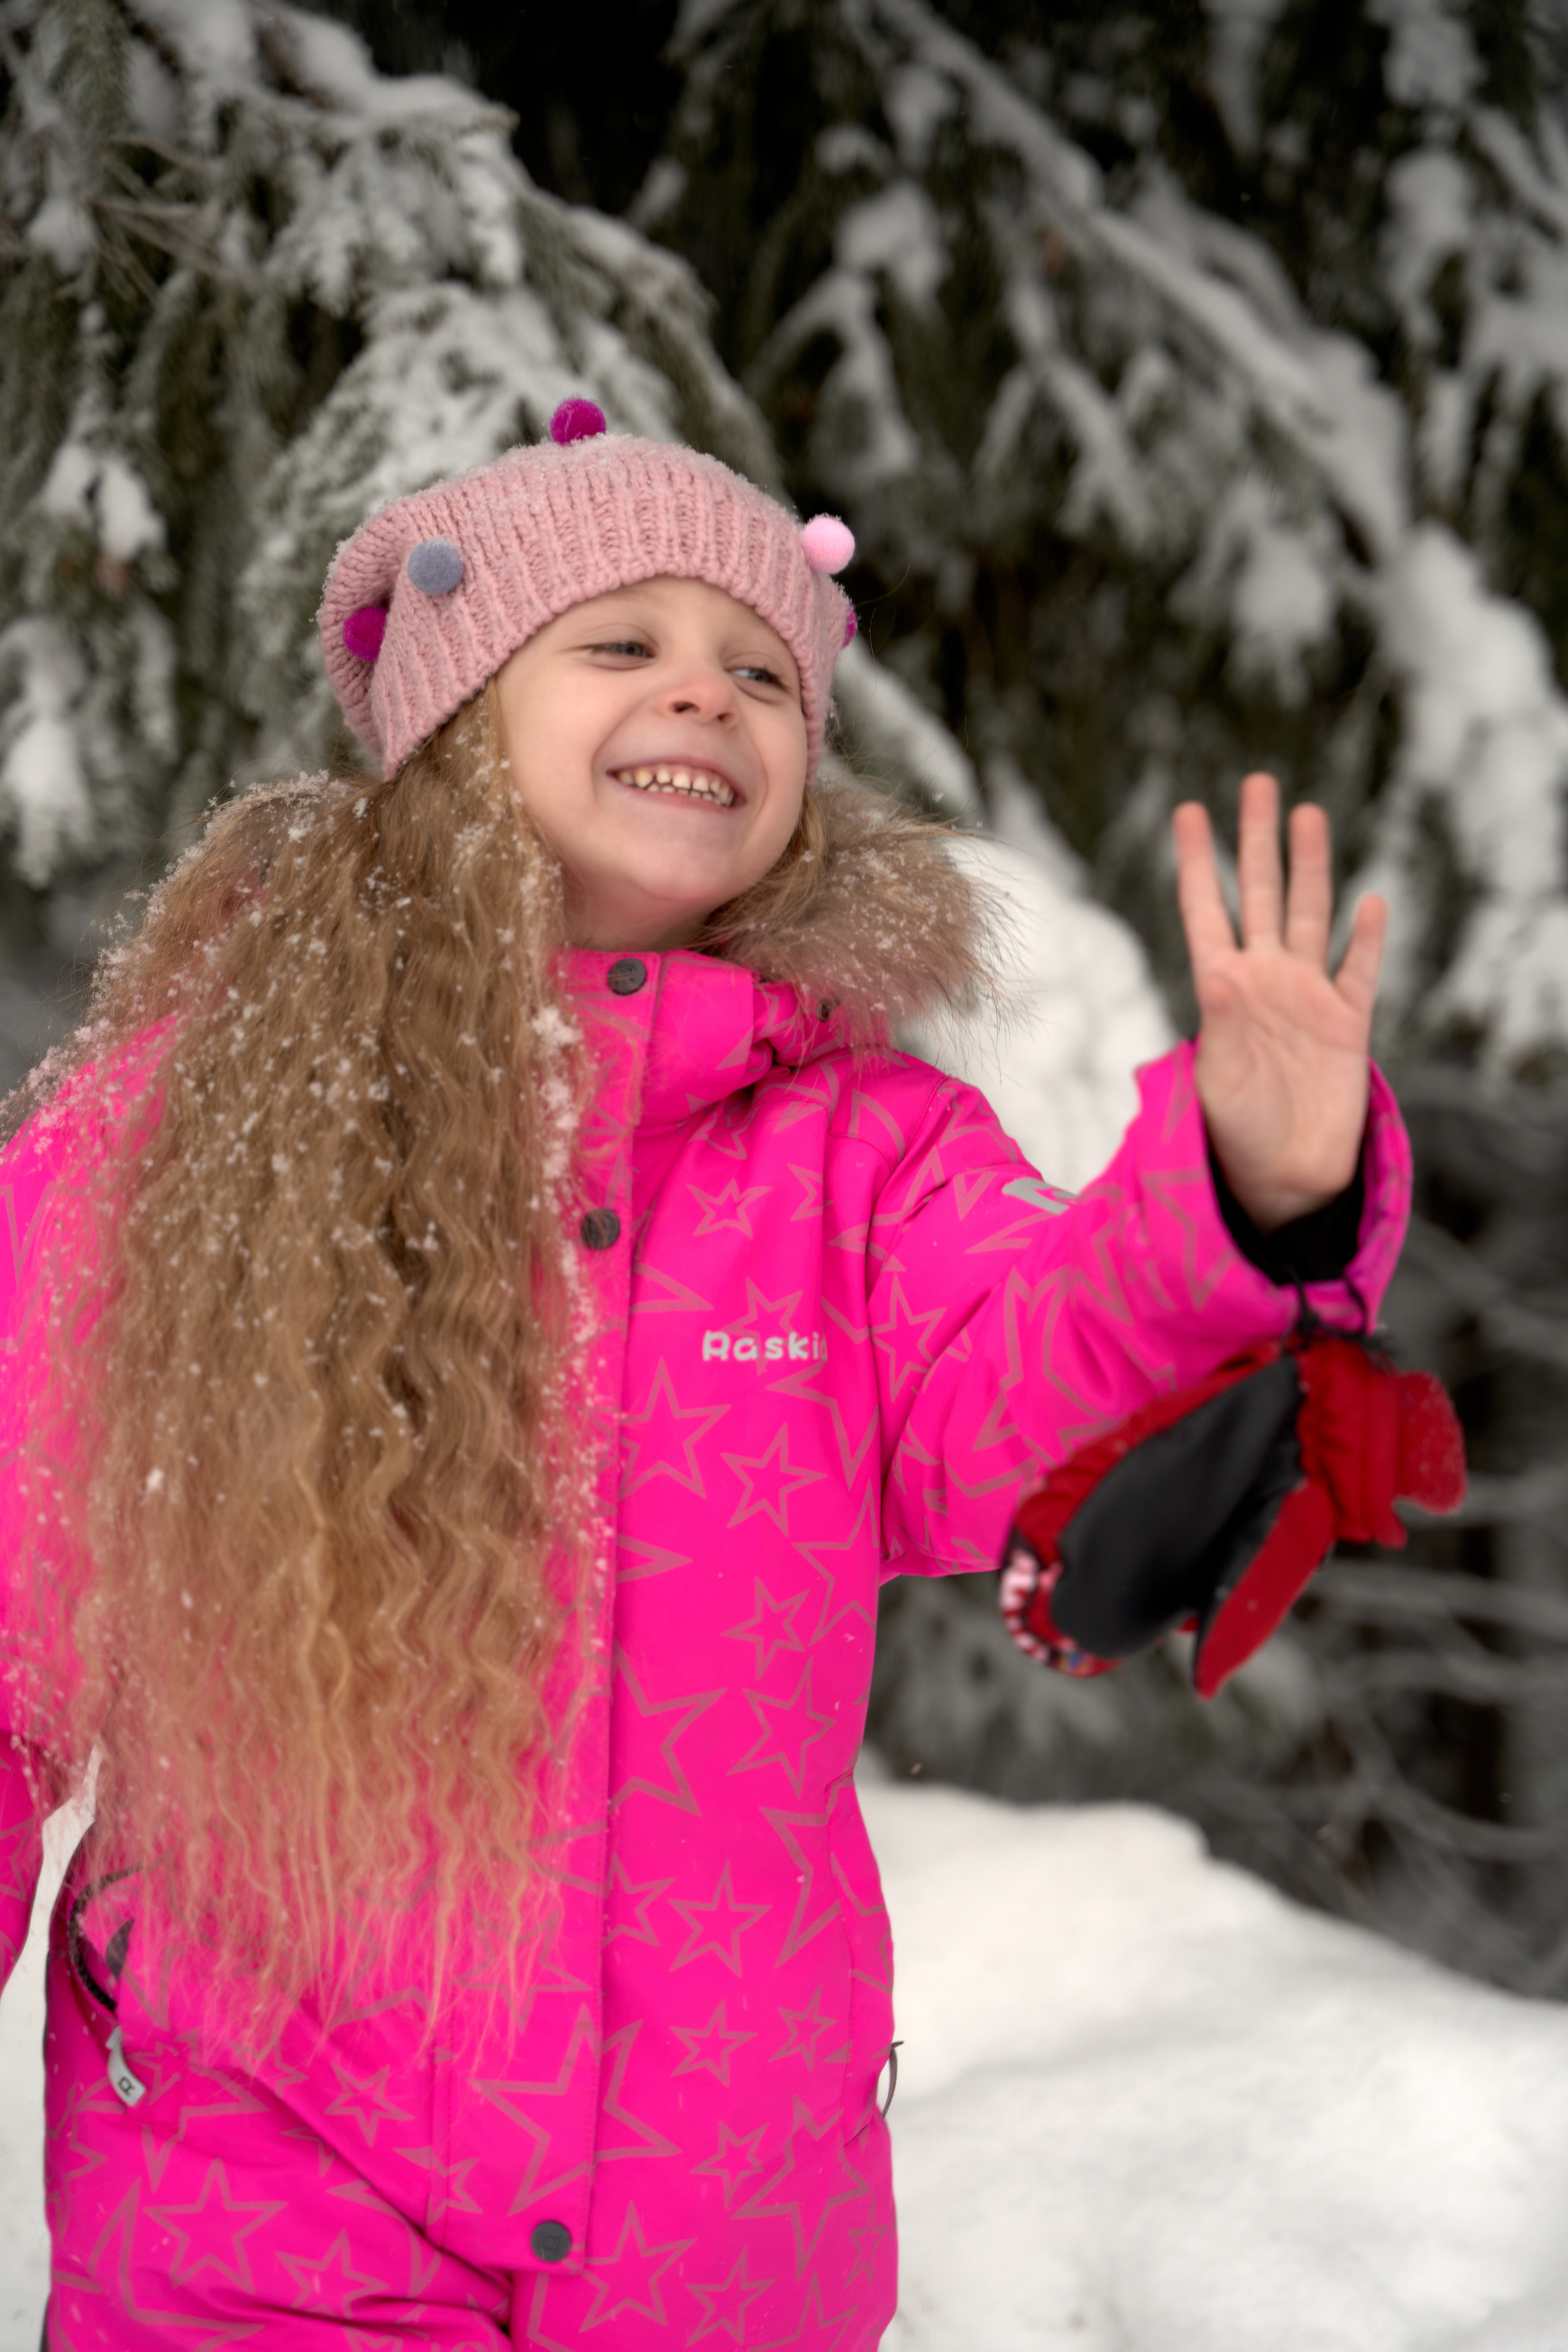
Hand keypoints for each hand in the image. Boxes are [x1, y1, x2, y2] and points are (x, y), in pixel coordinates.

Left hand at [1173, 773, 1385, 1231]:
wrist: (1282, 1178)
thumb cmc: (1233, 1135)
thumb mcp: (1217, 1080)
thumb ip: (1221, 1027)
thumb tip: (1220, 978)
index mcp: (1221, 988)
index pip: (1204, 910)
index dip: (1196, 861)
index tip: (1186, 811)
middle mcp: (1264, 980)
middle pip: (1261, 894)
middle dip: (1258, 840)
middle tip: (1257, 783)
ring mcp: (1307, 997)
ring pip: (1310, 915)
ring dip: (1311, 867)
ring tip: (1308, 815)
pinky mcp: (1348, 1022)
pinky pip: (1359, 970)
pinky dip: (1366, 938)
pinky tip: (1371, 902)